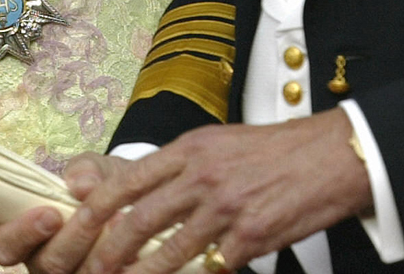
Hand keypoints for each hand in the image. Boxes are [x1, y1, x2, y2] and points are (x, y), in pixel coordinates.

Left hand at [0, 110, 371, 273]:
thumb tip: (140, 191)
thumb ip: (180, 167)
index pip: (129, 179)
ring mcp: (227, 207)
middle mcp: (203, 175)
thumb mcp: (218, 144)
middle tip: (89, 271)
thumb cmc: (271, 150)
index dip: (96, 210)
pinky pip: (213, 266)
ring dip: (142, 273)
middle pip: (139, 217)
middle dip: (108, 250)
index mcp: (190, 149)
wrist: (329, 155)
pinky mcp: (252, 236)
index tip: (74, 230)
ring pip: (169, 249)